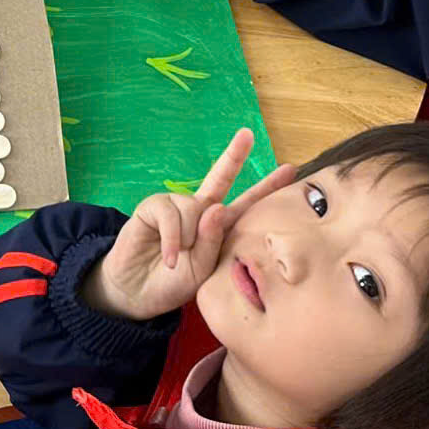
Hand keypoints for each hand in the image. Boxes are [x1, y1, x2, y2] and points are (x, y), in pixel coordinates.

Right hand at [82, 131, 295, 321]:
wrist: (137, 294)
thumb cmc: (173, 284)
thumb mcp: (202, 269)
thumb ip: (212, 241)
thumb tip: (216, 206)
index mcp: (219, 227)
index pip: (246, 204)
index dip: (266, 187)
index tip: (290, 169)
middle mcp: (200, 211)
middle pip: (220, 178)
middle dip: (234, 155)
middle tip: (246, 135)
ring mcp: (176, 207)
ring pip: (194, 207)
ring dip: (188, 237)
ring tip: (177, 259)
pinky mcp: (153, 207)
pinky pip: (170, 214)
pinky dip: (172, 238)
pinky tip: (168, 257)